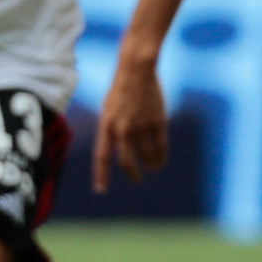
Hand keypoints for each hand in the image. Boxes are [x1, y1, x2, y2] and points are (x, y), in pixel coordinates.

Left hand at [93, 49, 168, 191]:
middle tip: (136, 180)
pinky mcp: (157, 123)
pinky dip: (160, 157)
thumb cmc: (119, 91)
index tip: (100, 190)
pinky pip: (160, 147)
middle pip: (125, 161)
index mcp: (105, 126)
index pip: (101, 156)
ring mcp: (140, 126)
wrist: (136, 72)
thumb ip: (111, 130)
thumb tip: (117, 150)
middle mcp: (122, 129)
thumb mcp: (107, 111)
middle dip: (131, 174)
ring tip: (150, 168)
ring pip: (146, 156)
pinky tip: (159, 162)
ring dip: (149, 166)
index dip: (101, 175)